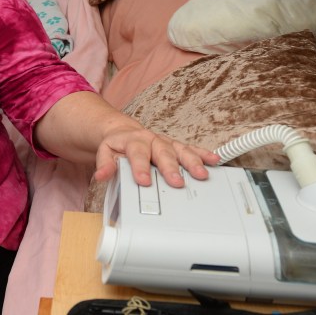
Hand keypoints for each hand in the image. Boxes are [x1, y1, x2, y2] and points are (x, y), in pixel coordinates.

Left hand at [92, 126, 219, 188]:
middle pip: (162, 152)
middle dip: (170, 167)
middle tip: (177, 182)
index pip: (137, 154)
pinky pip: (190, 148)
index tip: (144, 181)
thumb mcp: (105, 152)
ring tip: (201, 174)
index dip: (140, 167)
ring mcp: (165, 142)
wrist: (123, 133)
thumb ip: (105, 164)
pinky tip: (214, 160)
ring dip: (192, 162)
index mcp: (133, 141)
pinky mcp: (175, 146)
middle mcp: (151, 140)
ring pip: (180, 150)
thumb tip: (101, 175)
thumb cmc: (117, 146)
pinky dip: (203, 154)